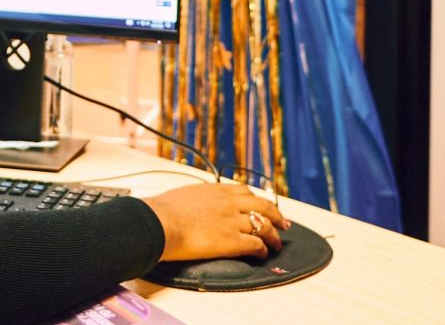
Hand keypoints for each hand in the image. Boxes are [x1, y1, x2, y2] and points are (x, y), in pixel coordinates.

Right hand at [140, 183, 289, 261]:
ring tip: (277, 244)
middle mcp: (228, 203)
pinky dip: (262, 249)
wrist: (160, 222)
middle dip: (276, 215)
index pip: (244, 191)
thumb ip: (195, 199)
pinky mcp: (232, 241)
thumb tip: (189, 206)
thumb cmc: (161, 211)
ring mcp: (232, 221)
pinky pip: (256, 244)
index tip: (262, 205)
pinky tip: (262, 254)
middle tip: (284, 223)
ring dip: (273, 236)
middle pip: (262, 205)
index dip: (257, 199)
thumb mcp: (182, 196)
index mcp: (215, 190)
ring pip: (264, 225)